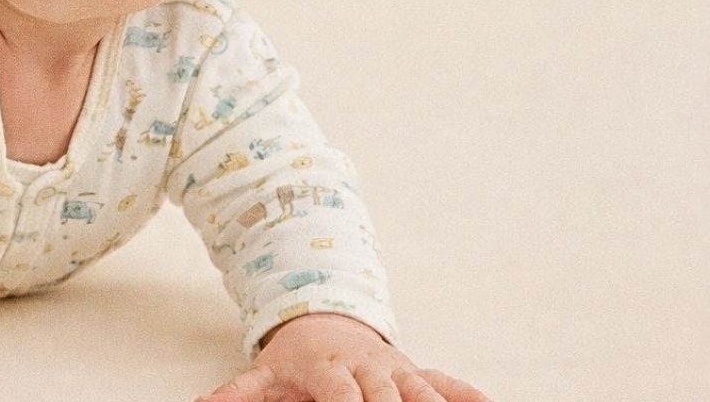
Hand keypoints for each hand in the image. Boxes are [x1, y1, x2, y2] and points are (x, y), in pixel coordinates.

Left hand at [196, 313, 492, 401]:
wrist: (324, 317)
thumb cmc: (293, 357)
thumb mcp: (262, 374)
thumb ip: (238, 394)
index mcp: (329, 369)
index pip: (341, 395)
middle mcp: (369, 367)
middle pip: (388, 397)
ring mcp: (397, 370)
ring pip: (424, 391)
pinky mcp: (417, 372)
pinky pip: (449, 384)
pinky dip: (470, 395)